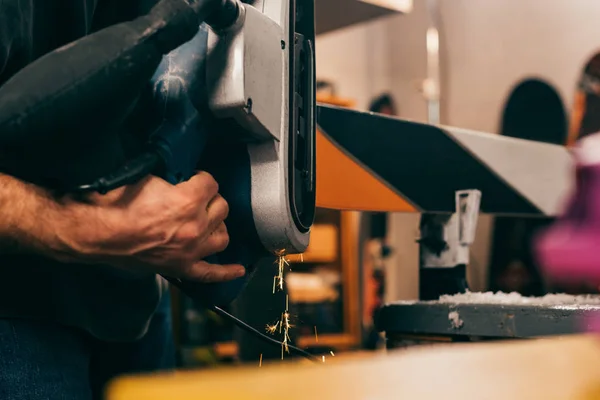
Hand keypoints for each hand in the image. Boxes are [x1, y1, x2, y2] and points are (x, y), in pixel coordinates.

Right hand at [50, 172, 244, 281]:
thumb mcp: (148, 178)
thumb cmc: (115, 203)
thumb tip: (184, 181)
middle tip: (194, 198)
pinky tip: (238, 269)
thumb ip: (174, 180)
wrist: (94, 232)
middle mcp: (195, 226)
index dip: (199, 178)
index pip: (210, 182)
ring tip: (206, 220)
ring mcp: (191, 250)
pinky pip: (210, 274)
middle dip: (209, 199)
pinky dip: (226, 271)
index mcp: (188, 201)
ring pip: (222, 235)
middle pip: (221, 207)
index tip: (191, 179)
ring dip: (216, 225)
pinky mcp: (181, 267)